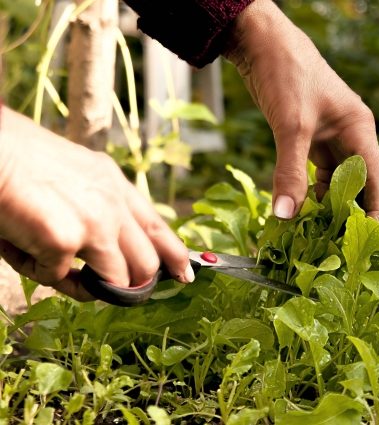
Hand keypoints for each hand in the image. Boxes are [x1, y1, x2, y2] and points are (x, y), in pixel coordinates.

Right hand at [0, 108, 192, 300]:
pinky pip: (59, 279)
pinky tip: (17, 245)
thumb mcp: (76, 176)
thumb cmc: (20, 161)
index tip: (185, 274)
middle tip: (117, 292)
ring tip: (51, 266)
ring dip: (88, 286)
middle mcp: (113, 206)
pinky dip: (36, 271)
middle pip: (148, 263)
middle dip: (136, 285)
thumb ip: (97, 206)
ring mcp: (95, 225)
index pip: (158, 227)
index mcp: (115, 186)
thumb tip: (100, 253)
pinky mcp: (66, 243)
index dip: (175, 255)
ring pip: (116, 281)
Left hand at [223, 0, 378, 221]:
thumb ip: (290, 172)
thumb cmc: (286, 74)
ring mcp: (334, 138)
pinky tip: (304, 211)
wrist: (263, 43)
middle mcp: (353, 136)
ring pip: (342, 182)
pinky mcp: (314, 139)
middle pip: (365, 184)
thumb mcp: (290, 126)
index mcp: (360, 130)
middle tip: (344, 245)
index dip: (374, 212)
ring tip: (323, 235)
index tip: (366, 241)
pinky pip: (321, 174)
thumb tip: (287, 215)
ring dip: (334, 207)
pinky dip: (315, 194)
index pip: (377, 180)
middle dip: (357, 213)